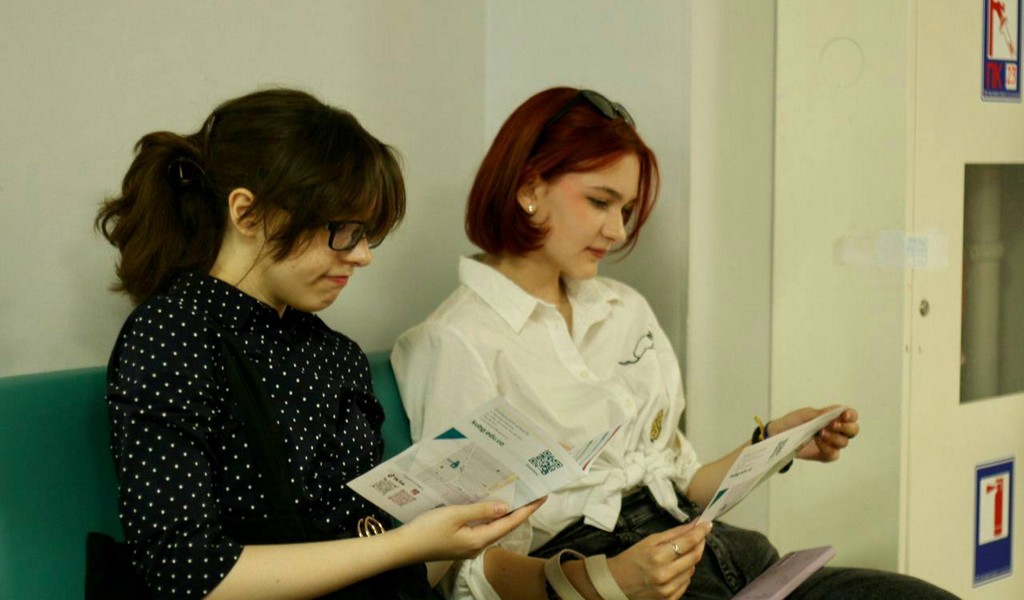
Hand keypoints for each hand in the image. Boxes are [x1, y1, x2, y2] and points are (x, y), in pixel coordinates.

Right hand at [400, 497, 544, 561]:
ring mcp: (468, 546)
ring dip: (505, 513)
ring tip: (516, 496)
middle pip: (504, 526)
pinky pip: (481, 528)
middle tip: (532, 493)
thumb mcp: (454, 515)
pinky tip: (489, 506)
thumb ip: (480, 510)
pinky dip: (490, 516)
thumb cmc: (427, 530)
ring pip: (493, 528)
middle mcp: (477, 546)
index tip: (541, 497)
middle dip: (519, 510)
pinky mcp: (459, 543)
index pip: (509, 523)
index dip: (527, 510)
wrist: (404, 547)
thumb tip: (505, 507)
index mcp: (479, 540)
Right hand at [606, 521, 711, 599]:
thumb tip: (694, 524)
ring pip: (692, 570)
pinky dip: (684, 574)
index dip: (700, 531)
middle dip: (700, 543)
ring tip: (679, 555)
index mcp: (657, 556)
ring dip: (690, 559)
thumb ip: (674, 533)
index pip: (688, 542)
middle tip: (700, 536)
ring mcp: (667, 590)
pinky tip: (675, 569)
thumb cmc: (631, 559)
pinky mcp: (669, 599)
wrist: (616, 583)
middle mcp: (664, 574)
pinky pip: (686, 583)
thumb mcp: (649, 541)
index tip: (707, 524)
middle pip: (694, 556)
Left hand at [768, 406, 859, 462]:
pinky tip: (817, 442)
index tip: (844, 415)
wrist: (778, 435)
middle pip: (853, 430)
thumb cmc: (793, 422)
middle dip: (845, 427)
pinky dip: (827, 448)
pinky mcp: (825, 455)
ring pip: (844, 442)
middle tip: (831, 425)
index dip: (851, 415)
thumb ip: (821, 414)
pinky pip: (834, 454)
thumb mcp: (805, 414)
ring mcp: (831, 444)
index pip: (851, 416)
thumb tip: (837, 411)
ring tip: (820, 433)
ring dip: (834, 437)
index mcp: (833, 417)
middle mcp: (836, 431)